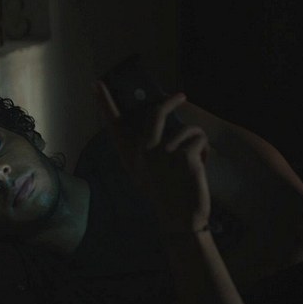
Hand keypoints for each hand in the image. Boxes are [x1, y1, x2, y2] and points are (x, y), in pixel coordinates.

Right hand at [95, 81, 210, 232]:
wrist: (180, 219)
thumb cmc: (165, 197)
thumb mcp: (146, 175)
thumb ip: (147, 153)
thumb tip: (163, 131)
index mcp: (132, 157)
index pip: (115, 125)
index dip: (106, 103)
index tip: (97, 84)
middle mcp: (144, 152)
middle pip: (156, 114)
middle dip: (170, 101)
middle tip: (180, 96)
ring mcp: (164, 153)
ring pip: (188, 130)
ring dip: (197, 142)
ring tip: (197, 161)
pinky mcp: (184, 156)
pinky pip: (199, 139)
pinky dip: (206, 150)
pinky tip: (202, 165)